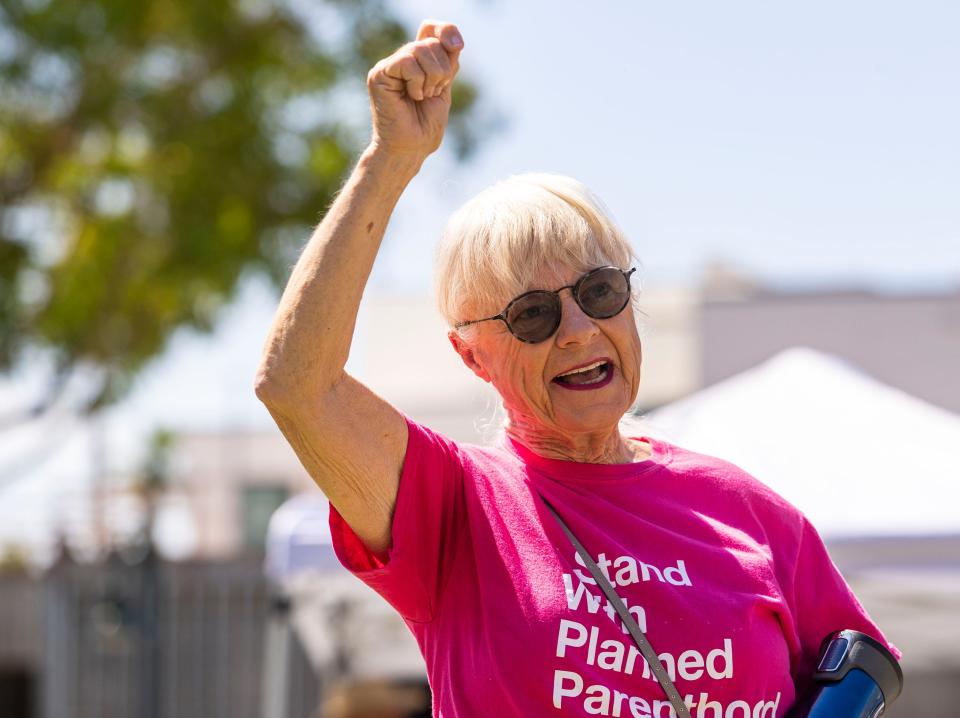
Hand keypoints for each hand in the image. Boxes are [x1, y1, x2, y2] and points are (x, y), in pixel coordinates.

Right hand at [366, 20, 463, 158]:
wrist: (411, 148)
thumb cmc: (425, 126)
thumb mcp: (444, 88)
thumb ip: (448, 62)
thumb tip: (453, 40)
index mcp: (417, 61)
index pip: (430, 28)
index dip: (445, 31)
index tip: (457, 46)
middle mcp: (401, 60)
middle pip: (430, 42)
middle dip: (442, 71)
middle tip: (432, 93)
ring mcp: (389, 66)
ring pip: (420, 50)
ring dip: (431, 78)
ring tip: (421, 97)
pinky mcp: (379, 74)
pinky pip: (407, 62)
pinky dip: (417, 82)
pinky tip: (411, 97)